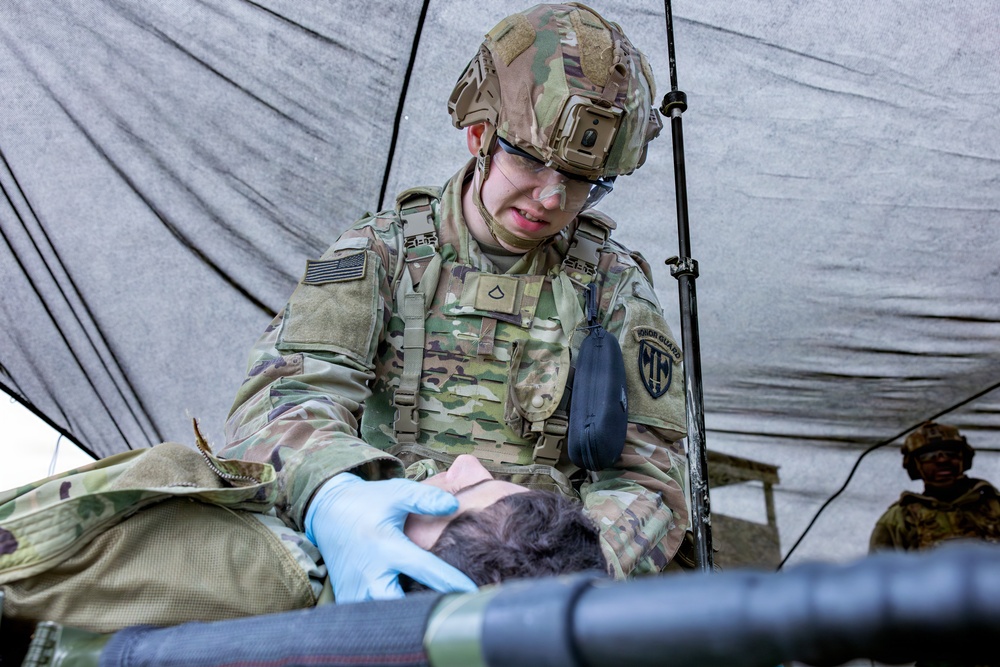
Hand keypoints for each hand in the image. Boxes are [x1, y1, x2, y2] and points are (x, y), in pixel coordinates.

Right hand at [305, 472, 477, 602]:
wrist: (327, 510)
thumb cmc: (367, 502)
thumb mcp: (396, 493)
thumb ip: (425, 499)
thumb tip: (454, 505)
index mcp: (386, 547)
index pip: (424, 569)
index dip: (449, 582)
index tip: (471, 594)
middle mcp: (370, 572)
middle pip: (399, 605)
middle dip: (422, 611)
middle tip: (447, 610)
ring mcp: (355, 588)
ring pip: (383, 615)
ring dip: (404, 616)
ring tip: (428, 614)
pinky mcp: (347, 597)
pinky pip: (369, 616)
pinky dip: (386, 616)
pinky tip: (405, 613)